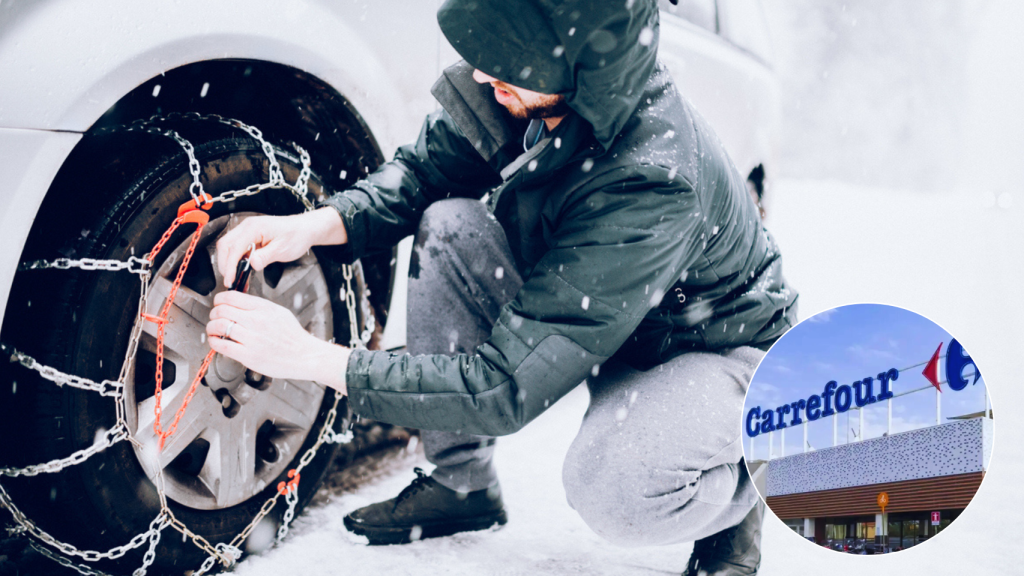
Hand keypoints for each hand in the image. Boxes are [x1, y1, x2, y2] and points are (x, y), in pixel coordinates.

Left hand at [206, 291, 349, 392]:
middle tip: (214, 318)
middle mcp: (257, 321)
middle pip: (221, 310)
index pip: (231, 297)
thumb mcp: (279, 312)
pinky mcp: (248, 356)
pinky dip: (213, 342)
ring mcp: (252, 338)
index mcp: (264, 307)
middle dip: (213, 313)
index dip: (219, 300)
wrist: (305, 355)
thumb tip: (237, 303)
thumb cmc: (293, 336)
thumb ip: (258, 306)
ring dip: (211, 327)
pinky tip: (216, 341)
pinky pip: (222, 345)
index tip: (218, 304)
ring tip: (213, 330)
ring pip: (219, 326)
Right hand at [216, 207, 346, 287]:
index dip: (229, 266)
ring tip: (236, 279)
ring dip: (229, 263)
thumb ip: (266, 256)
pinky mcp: (250, 237)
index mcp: (254, 227)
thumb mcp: (282, 249)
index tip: (229, 280)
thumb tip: (252, 264)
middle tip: (230, 281)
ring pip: (229, 247)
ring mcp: (247, 231)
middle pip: (225, 246)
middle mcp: (247, 226)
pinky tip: (242, 272)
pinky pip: (237, 249)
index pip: (234, 248)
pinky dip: (236, 261)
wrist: (304, 229)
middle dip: (224, 264)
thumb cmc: (296, 235)